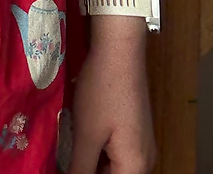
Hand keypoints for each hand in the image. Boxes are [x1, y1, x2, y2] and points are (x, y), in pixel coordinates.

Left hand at [68, 17, 155, 173]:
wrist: (120, 50)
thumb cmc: (103, 91)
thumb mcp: (87, 134)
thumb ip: (80, 168)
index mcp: (136, 166)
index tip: (67, 168)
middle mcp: (145, 160)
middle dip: (90, 171)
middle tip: (67, 161)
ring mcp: (142, 144)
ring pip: (115, 167)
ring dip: (93, 163)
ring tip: (73, 151)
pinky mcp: (135, 130)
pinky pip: (117, 153)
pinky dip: (99, 152)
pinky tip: (82, 139)